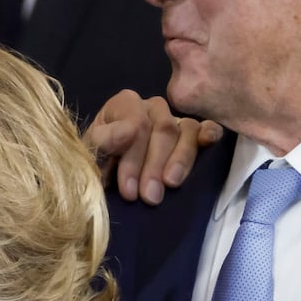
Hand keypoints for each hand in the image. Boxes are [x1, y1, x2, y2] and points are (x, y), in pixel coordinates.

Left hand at [82, 90, 222, 204]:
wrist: (109, 178)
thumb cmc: (98, 163)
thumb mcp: (91, 154)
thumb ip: (103, 140)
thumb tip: (131, 130)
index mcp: (125, 104)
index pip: (137, 124)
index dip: (134, 159)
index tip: (129, 190)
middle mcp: (152, 107)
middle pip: (163, 129)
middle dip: (155, 166)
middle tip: (149, 197)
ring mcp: (175, 118)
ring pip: (186, 131)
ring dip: (181, 160)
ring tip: (171, 185)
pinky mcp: (193, 133)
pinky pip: (206, 128)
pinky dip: (210, 134)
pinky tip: (208, 143)